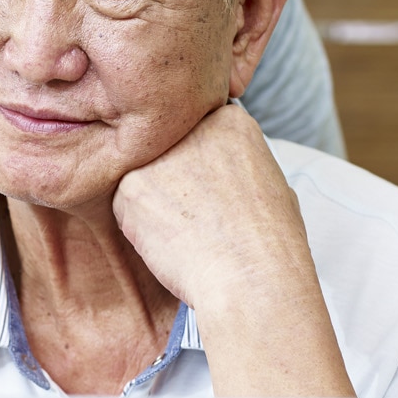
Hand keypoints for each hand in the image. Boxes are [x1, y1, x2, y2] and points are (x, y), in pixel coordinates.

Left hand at [112, 103, 311, 313]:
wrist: (251, 276)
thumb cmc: (271, 243)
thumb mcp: (273, 184)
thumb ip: (240, 166)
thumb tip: (226, 175)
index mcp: (231, 122)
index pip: (197, 133)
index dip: (198, 166)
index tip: (205, 192)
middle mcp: (192, 128)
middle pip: (166, 151)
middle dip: (171, 180)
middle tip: (191, 215)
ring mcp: (158, 154)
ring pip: (142, 177)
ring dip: (153, 203)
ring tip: (186, 232)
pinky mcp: (131, 185)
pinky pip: (124, 205)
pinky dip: (139, 228)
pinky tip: (170, 243)